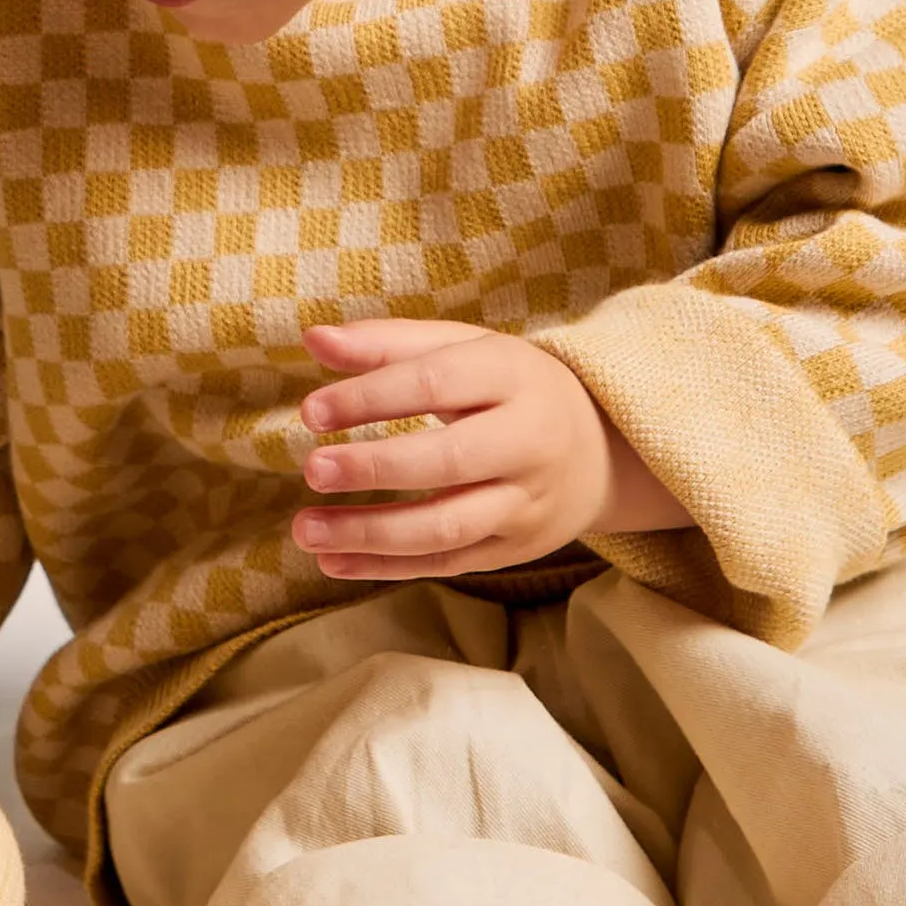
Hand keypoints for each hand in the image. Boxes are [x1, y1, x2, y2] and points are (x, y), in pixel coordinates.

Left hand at [291, 318, 681, 580]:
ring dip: (371, 534)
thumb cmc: (511, 388)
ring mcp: (525, 503)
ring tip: (305, 530)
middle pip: (449, 461)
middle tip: (312, 470)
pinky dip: (387, 567)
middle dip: (376, 468)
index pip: (436, 383)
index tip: (311, 411)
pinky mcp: (515, 549)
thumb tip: (313, 338)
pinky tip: (333, 561)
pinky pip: (447, 563)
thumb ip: (389, 344)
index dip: (371, 397)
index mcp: (513, 376)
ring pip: (447, 527)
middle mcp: (528, 442)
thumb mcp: (464, 349)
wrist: (600, 451)